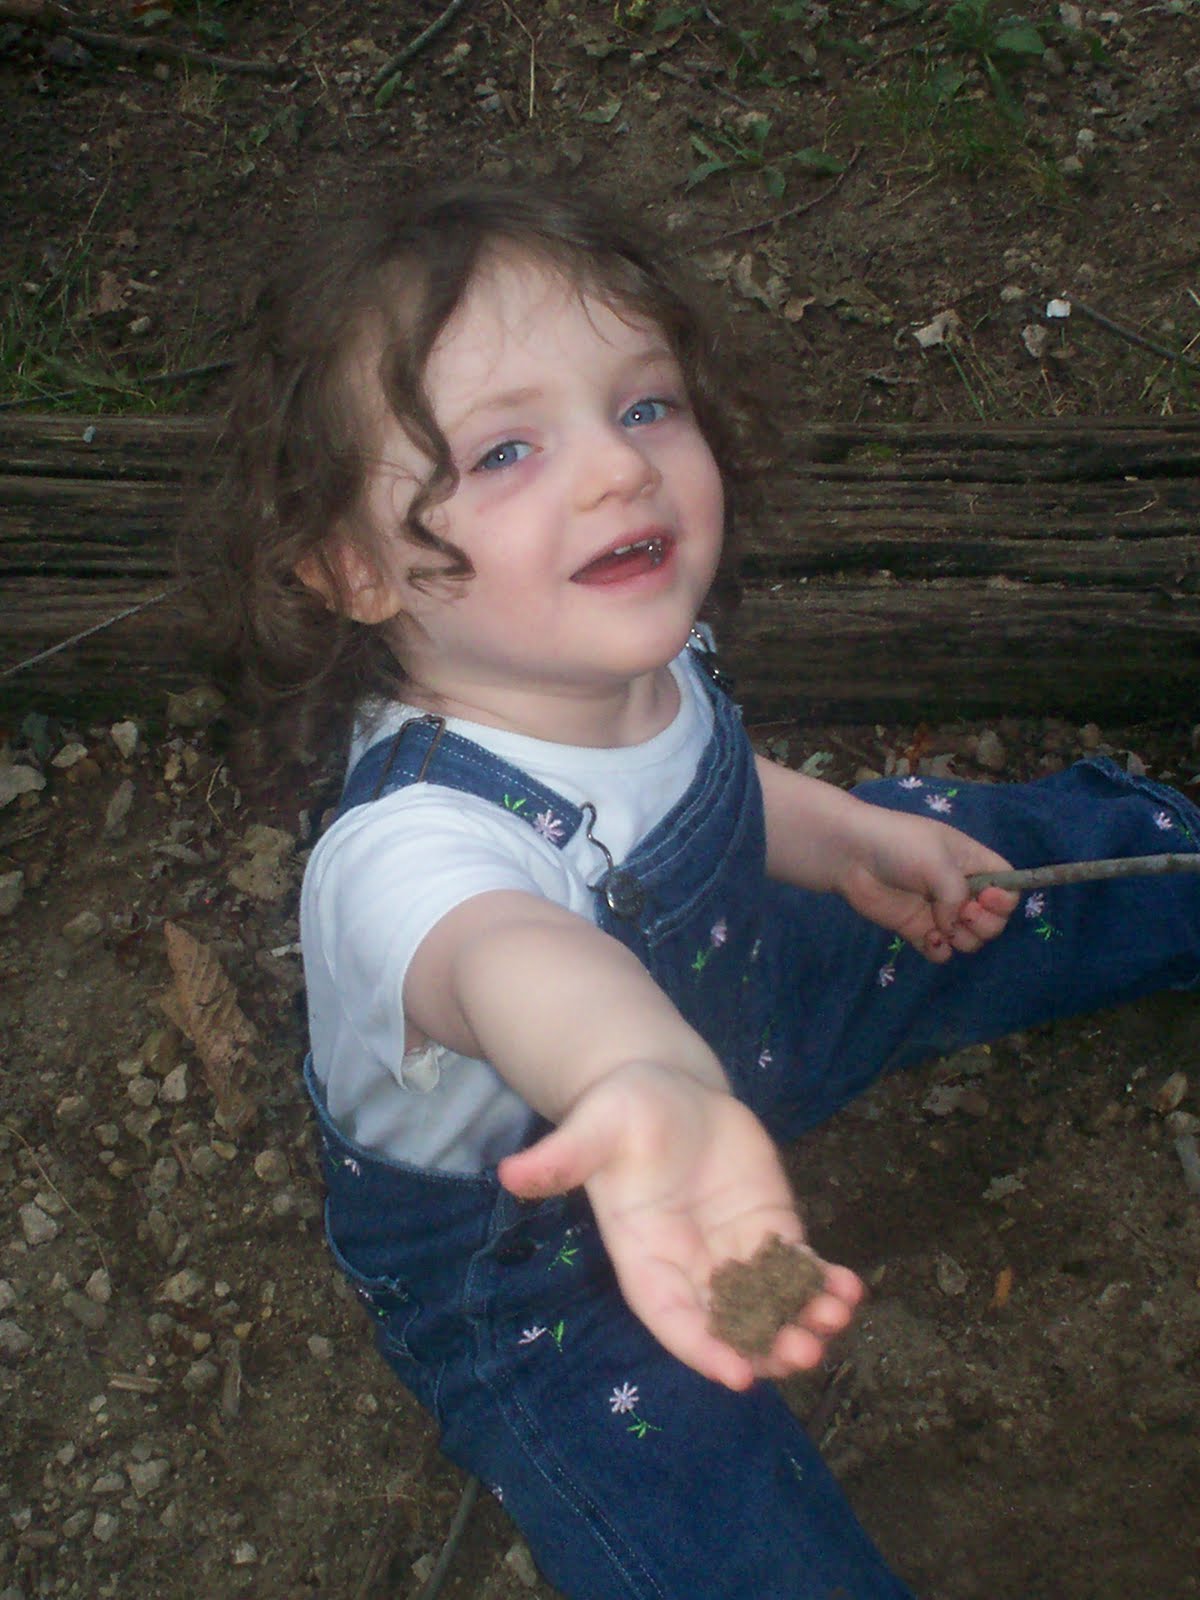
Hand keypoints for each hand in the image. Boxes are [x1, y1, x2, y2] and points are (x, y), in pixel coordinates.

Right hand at [499, 1062, 862, 1389]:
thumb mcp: (590, 1129)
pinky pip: (800, 1268)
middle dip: (767, 1344)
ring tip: (835, 1318)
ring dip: (805, 1319)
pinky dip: (824, 1282)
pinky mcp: (769, 1228)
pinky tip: (850, 1287)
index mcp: (645, 1257)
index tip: (740, 1373)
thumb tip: (510, 1172)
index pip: (673, 1318)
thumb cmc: (619, 1111)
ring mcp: (734, 1251)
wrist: (663, 1088)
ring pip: (772, 1304)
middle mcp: (692, 1267)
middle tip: (803, 1351)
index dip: (704, 1347)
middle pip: (730, 1323)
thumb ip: (561, 1158)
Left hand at [837, 810, 1017, 962]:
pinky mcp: (917, 929)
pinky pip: (941, 951)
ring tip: (942, 927)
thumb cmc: (898, 846)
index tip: (987, 898)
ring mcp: (939, 912)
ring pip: (970, 940)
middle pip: (994, 920)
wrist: (850, 855)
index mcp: (972, 863)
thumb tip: (951, 926)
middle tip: (964, 913)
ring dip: (964, 939)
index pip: (1008, 885)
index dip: (1005, 898)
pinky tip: (929, 939)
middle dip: (986, 924)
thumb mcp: (938, 860)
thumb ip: (956, 894)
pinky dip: (940, 950)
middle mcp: (960, 889)